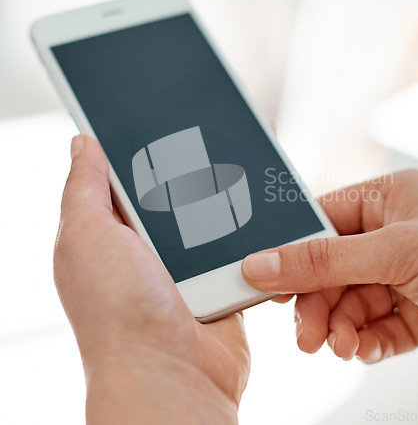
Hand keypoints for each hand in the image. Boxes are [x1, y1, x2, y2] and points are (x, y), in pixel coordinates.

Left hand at [54, 135, 249, 423]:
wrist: (173, 376)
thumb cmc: (120, 315)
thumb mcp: (86, 238)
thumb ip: (84, 187)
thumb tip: (82, 142)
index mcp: (111, 232)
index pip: (127, 173)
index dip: (142, 142)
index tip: (163, 112)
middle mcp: (149, 245)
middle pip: (175, 187)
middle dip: (193, 159)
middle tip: (215, 121)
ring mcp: (188, 261)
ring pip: (212, 209)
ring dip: (226, 188)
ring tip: (245, 148)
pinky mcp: (222, 275)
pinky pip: (240, 238)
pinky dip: (249, 220)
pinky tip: (262, 195)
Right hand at [242, 170, 417, 372]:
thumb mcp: (397, 251)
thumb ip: (323, 260)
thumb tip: (262, 263)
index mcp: (385, 200)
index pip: (320, 222)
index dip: (291, 252)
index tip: (266, 281)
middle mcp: (390, 235)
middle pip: (328, 268)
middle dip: (316, 301)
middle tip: (305, 331)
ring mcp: (400, 275)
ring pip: (345, 302)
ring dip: (337, 326)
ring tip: (338, 344)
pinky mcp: (411, 312)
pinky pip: (369, 327)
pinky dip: (362, 341)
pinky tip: (363, 348)